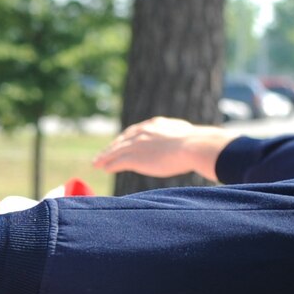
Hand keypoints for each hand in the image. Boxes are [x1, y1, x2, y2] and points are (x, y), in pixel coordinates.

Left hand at [92, 116, 233, 180]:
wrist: (193, 146)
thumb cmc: (197, 143)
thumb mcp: (186, 134)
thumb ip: (180, 137)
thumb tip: (191, 141)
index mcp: (155, 125)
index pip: (135, 131)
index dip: (126, 139)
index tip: (120, 143)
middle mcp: (143, 132)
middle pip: (122, 140)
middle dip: (111, 147)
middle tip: (103, 154)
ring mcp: (137, 144)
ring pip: (115, 150)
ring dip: (104, 157)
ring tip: (96, 163)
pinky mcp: (134, 157)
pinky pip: (117, 161)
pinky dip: (108, 164)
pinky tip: (102, 168)